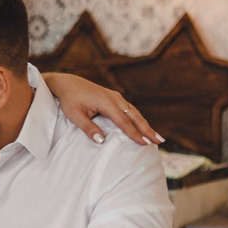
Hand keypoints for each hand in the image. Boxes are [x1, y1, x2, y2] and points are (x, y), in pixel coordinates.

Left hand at [43, 72, 163, 146]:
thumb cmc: (69, 100)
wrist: (67, 83)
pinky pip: (129, 109)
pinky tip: (143, 126)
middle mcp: (115, 98)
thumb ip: (88, 128)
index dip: (134, 134)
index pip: (123, 122)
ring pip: (134, 112)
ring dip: (145, 124)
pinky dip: (138, 119)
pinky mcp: (114, 97)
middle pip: (134, 116)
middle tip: (160, 141)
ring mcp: (116, 97)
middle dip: (147, 129)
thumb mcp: (74, 115)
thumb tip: (102, 141)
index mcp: (106, 102)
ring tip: (156, 137)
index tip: (145, 144)